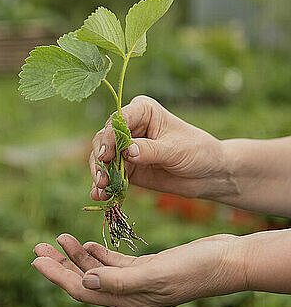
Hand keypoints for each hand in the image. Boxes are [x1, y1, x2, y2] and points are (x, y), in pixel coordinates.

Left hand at [32, 233, 245, 306]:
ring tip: (57, 239)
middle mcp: (128, 295)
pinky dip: (98, 254)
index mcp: (127, 301)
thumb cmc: (193, 269)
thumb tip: (84, 283)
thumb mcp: (154, 274)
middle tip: (37, 247)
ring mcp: (136, 281)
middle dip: (59, 265)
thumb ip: (118, 281)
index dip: (57, 276)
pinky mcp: (146, 267)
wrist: (224, 261)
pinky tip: (87, 244)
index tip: (36, 260)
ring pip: (97, 270)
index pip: (81, 291)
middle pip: (83, 281)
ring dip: (76, 255)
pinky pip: (114, 264)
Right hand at [89, 95, 236, 201]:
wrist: (207, 174)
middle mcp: (130, 126)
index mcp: (143, 111)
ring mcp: (125, 148)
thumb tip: (127, 152)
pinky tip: (99, 196)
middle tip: (102, 178)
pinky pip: (109, 174)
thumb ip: (150, 150)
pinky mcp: (126, 168)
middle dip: (100, 158)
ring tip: (100, 190)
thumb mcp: (175, 150)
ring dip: (99, 173)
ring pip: (102, 157)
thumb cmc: (196, 151)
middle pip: (104, 138)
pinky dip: (103, 185)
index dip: (109, 136)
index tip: (106, 154)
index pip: (119, 120)